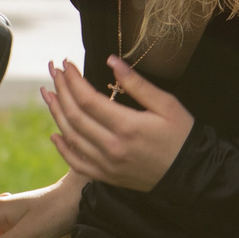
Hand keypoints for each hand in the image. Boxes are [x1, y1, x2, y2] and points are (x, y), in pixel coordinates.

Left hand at [44, 57, 193, 190]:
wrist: (190, 174)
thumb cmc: (181, 135)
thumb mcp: (166, 104)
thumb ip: (137, 84)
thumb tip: (112, 61)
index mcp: (127, 127)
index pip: (88, 99)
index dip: (73, 79)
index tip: (66, 64)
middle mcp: (112, 148)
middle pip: (75, 115)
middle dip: (61, 90)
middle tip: (53, 71)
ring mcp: (107, 165)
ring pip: (71, 137)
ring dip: (56, 113)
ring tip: (48, 93)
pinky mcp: (107, 176)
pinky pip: (77, 162)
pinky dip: (63, 148)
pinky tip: (54, 133)